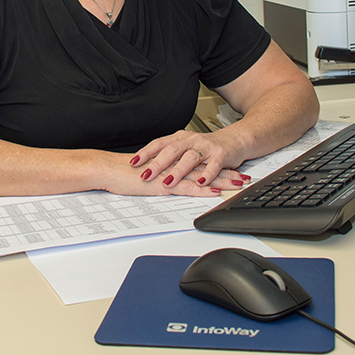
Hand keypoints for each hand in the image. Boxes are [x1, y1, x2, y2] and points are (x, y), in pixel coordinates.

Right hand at [94, 149, 243, 197]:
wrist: (109, 171)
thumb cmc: (124, 174)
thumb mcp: (148, 175)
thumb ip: (162, 175)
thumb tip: (169, 180)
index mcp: (172, 162)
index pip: (200, 163)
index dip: (218, 167)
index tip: (234, 169)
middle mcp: (174, 166)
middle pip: (206, 168)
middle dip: (227, 172)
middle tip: (245, 176)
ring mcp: (170, 175)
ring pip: (201, 177)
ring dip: (221, 180)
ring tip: (238, 183)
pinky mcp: (163, 185)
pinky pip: (187, 187)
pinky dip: (202, 189)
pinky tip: (215, 192)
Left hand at [128, 130, 251, 190]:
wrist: (236, 139)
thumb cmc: (209, 146)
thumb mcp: (187, 147)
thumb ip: (171, 155)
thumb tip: (148, 165)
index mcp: (181, 138)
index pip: (159, 143)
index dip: (146, 152)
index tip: (133, 162)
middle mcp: (192, 140)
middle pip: (172, 150)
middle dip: (157, 163)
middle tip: (145, 174)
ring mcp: (207, 147)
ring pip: (190, 158)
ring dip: (178, 171)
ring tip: (168, 181)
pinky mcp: (221, 155)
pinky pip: (214, 165)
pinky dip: (207, 174)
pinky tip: (201, 182)